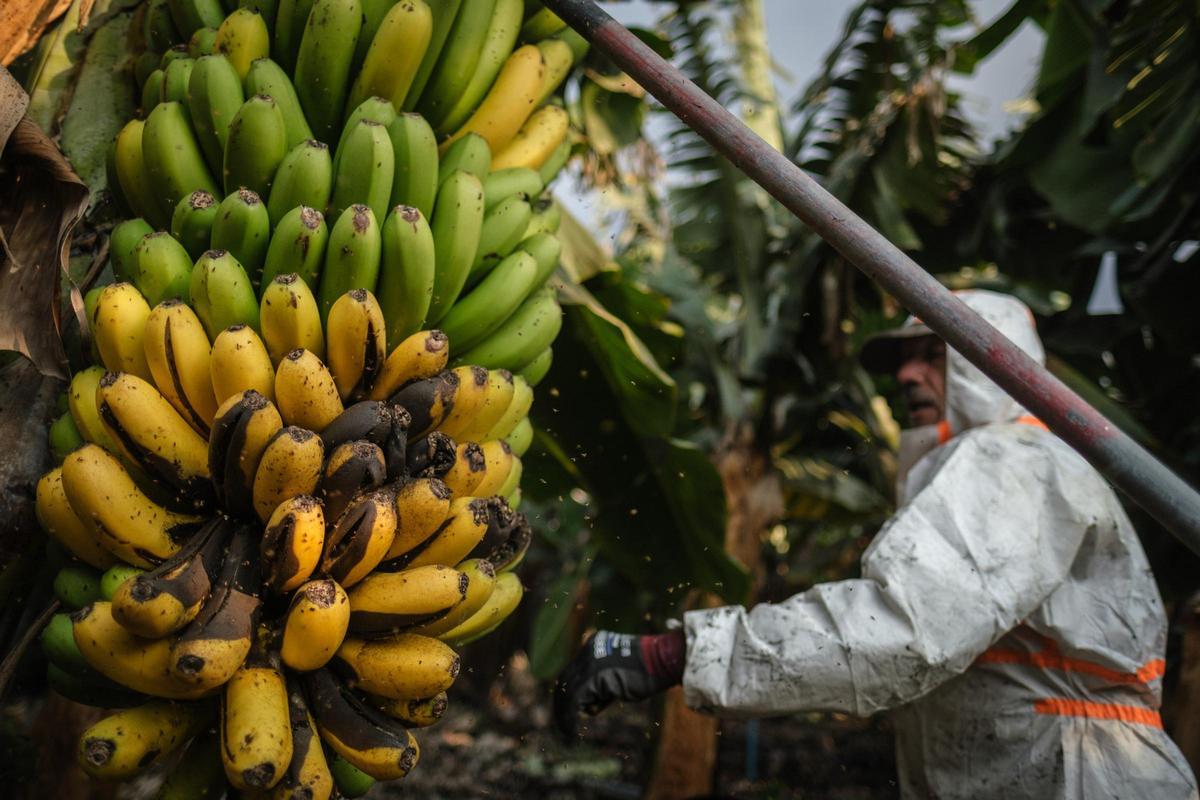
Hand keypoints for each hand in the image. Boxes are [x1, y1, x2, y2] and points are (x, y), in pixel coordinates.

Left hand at [553, 630, 684, 740]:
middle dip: (563, 704)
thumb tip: (587, 706)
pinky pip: (575, 700)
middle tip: (564, 723)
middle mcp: (588, 651)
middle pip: (565, 680)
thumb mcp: (619, 674)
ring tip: (567, 730)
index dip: (568, 692)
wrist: (662, 660)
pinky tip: (572, 730)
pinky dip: (570, 717)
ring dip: (565, 714)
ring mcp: (589, 663)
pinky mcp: (594, 677)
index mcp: (594, 645)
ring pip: (567, 692)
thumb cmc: (648, 671)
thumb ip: (602, 684)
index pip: (573, 671)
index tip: (570, 709)